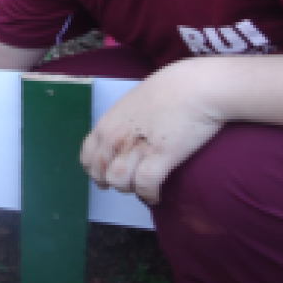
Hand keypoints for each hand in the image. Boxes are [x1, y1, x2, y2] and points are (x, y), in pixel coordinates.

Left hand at [80, 63, 222, 204]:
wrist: (194, 86)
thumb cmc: (168, 90)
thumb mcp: (132, 104)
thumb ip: (122, 122)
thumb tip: (124, 136)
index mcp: (106, 124)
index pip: (88, 156)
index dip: (94, 171)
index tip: (103, 178)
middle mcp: (115, 137)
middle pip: (101, 173)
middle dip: (112, 183)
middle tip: (127, 185)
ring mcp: (135, 147)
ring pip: (119, 181)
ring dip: (129, 189)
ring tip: (142, 187)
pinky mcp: (160, 156)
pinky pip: (145, 184)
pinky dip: (148, 194)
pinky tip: (156, 196)